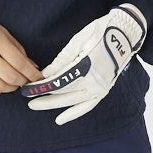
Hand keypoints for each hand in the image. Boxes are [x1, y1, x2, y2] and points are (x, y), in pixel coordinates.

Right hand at [0, 8, 45, 99]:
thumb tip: (31, 67)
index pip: (19, 63)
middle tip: (25, 80)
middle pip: (11, 77)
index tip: (38, 78)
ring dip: (10, 88)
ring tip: (13, 83)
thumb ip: (17, 48)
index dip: (32, 74)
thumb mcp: (0, 30)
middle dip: (23, 82)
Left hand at [21, 5, 146, 124]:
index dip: (42, 85)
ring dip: (53, 105)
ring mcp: (100, 88)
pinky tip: (60, 119)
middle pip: (63, 93)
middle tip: (27, 99)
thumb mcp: (78, 41)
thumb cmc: (100, 32)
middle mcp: (93, 81)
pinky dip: (74, 113)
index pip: (58, 81)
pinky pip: (87, 106)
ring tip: (36, 106)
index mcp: (86, 67)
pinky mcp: (103, 90)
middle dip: (43, 96)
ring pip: (72, 101)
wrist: (125, 34)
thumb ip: (62, 60)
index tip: (29, 87)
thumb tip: (46, 74)